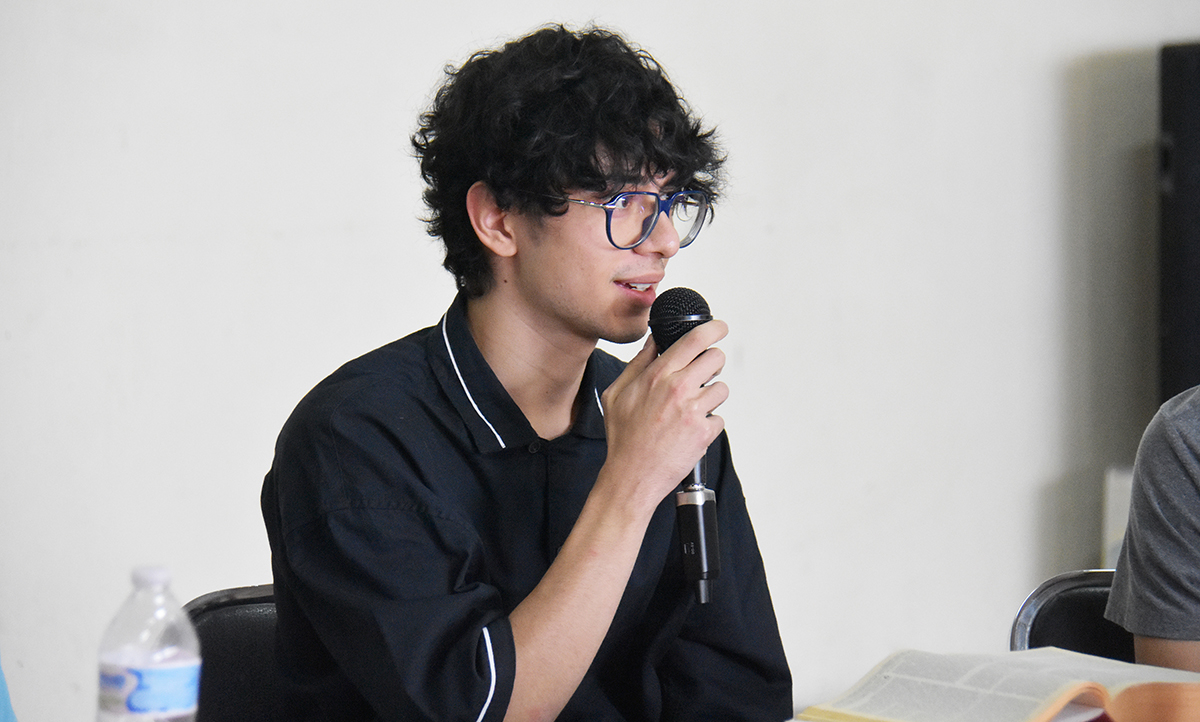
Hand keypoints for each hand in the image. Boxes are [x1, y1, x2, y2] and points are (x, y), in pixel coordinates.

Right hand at [598, 319, 728, 510]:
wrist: (631, 476)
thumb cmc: (623, 437)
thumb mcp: (617, 393)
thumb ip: (638, 363)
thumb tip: (654, 341)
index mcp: (657, 376)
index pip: (694, 340)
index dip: (713, 328)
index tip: (719, 327)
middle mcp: (678, 389)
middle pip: (716, 358)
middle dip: (712, 363)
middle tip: (703, 373)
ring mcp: (693, 411)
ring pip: (721, 388)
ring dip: (711, 396)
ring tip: (691, 409)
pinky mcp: (704, 432)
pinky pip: (719, 418)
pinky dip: (708, 424)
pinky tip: (689, 431)